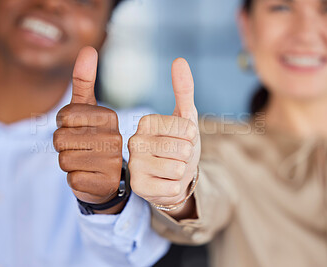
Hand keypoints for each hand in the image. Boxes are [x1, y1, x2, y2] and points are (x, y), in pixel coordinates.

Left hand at [53, 47, 123, 211]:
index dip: (63, 125)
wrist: (106, 176)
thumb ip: (84, 81)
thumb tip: (88, 48)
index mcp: (109, 117)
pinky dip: (75, 178)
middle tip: (80, 148)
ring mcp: (111, 162)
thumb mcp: (86, 109)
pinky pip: (71, 179)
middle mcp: (114, 138)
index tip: (77, 130)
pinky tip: (89, 176)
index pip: (63, 116)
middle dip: (63, 145)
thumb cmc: (92, 138)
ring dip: (68, 162)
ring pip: (64, 159)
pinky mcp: (104, 183)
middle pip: (60, 138)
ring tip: (85, 161)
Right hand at [128, 58, 199, 209]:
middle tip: (176, 156)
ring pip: (178, 168)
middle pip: (182, 149)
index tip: (181, 139)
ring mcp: (135, 165)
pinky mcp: (138, 187)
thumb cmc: (179, 144)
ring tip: (170, 169)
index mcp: (146, 122)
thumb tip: (179, 60)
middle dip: (186, 155)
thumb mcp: (185, 118)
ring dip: (181, 171)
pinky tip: (164, 182)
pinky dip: (175, 187)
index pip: (186, 128)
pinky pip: (172, 187)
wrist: (174, 175)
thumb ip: (183, 90)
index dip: (191, 137)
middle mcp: (135, 141)